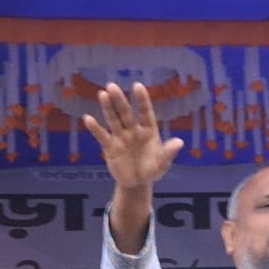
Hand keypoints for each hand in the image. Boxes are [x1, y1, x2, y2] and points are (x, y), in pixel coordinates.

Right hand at [83, 82, 183, 197]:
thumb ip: (168, 153)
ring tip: (102, 94)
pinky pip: (102, 136)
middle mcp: (133, 130)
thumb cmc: (152, 170)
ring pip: (113, 120)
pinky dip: (95, 128)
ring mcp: (121, 137)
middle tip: (111, 86)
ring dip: (107, 108)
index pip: (145, 113)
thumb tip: (180, 142)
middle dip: (119, 100)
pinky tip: (88, 119)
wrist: (137, 183)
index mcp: (148, 130)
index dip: (142, 100)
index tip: (137, 86)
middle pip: (126, 113)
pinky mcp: (110, 148)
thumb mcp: (162, 163)